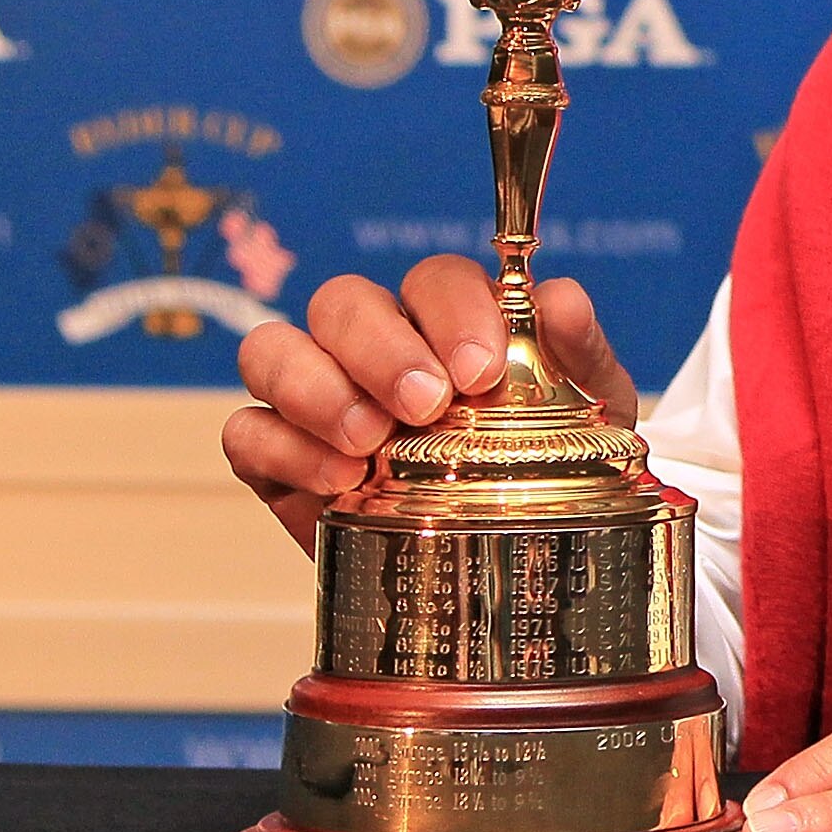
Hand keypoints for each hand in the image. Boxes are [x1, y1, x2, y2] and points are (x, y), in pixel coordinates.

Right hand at [222, 254, 634, 551]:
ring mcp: (316, 395)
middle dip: (380, 348)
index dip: (452, 311)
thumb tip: (561, 300)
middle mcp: (372, 343)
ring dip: (315, 388)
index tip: (480, 370)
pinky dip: (284, 449)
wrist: (507, 551)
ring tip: (369, 442)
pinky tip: (338, 481)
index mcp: (446, 318)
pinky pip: (246, 431)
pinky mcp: (278, 457)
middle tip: (424, 404)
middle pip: (343, 302)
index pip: (433, 279)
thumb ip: (579, 351)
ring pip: (272, 350)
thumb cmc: (547, 459)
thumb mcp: (585, 409)